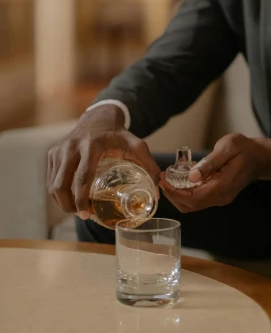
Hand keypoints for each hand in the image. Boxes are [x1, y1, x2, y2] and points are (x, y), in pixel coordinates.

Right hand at [47, 104, 160, 218]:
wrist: (99, 117)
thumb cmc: (118, 134)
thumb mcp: (137, 145)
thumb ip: (149, 165)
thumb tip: (157, 191)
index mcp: (92, 146)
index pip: (81, 177)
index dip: (81, 199)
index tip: (86, 214)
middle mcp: (72, 147)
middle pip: (61, 184)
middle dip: (68, 205)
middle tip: (82, 215)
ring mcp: (59, 150)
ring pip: (53, 184)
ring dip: (62, 201)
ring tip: (77, 210)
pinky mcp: (53, 153)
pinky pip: (51, 179)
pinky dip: (57, 193)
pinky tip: (70, 199)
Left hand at [159, 133, 270, 212]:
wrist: (261, 157)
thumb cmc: (245, 149)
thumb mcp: (228, 148)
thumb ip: (210, 163)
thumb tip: (191, 176)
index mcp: (222, 187)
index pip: (192, 199)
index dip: (174, 192)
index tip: (163, 179)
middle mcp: (221, 197)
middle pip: (189, 206)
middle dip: (172, 194)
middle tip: (162, 178)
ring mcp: (221, 198)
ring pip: (193, 204)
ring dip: (178, 194)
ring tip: (168, 178)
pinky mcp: (219, 194)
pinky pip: (199, 199)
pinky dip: (186, 192)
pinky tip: (182, 178)